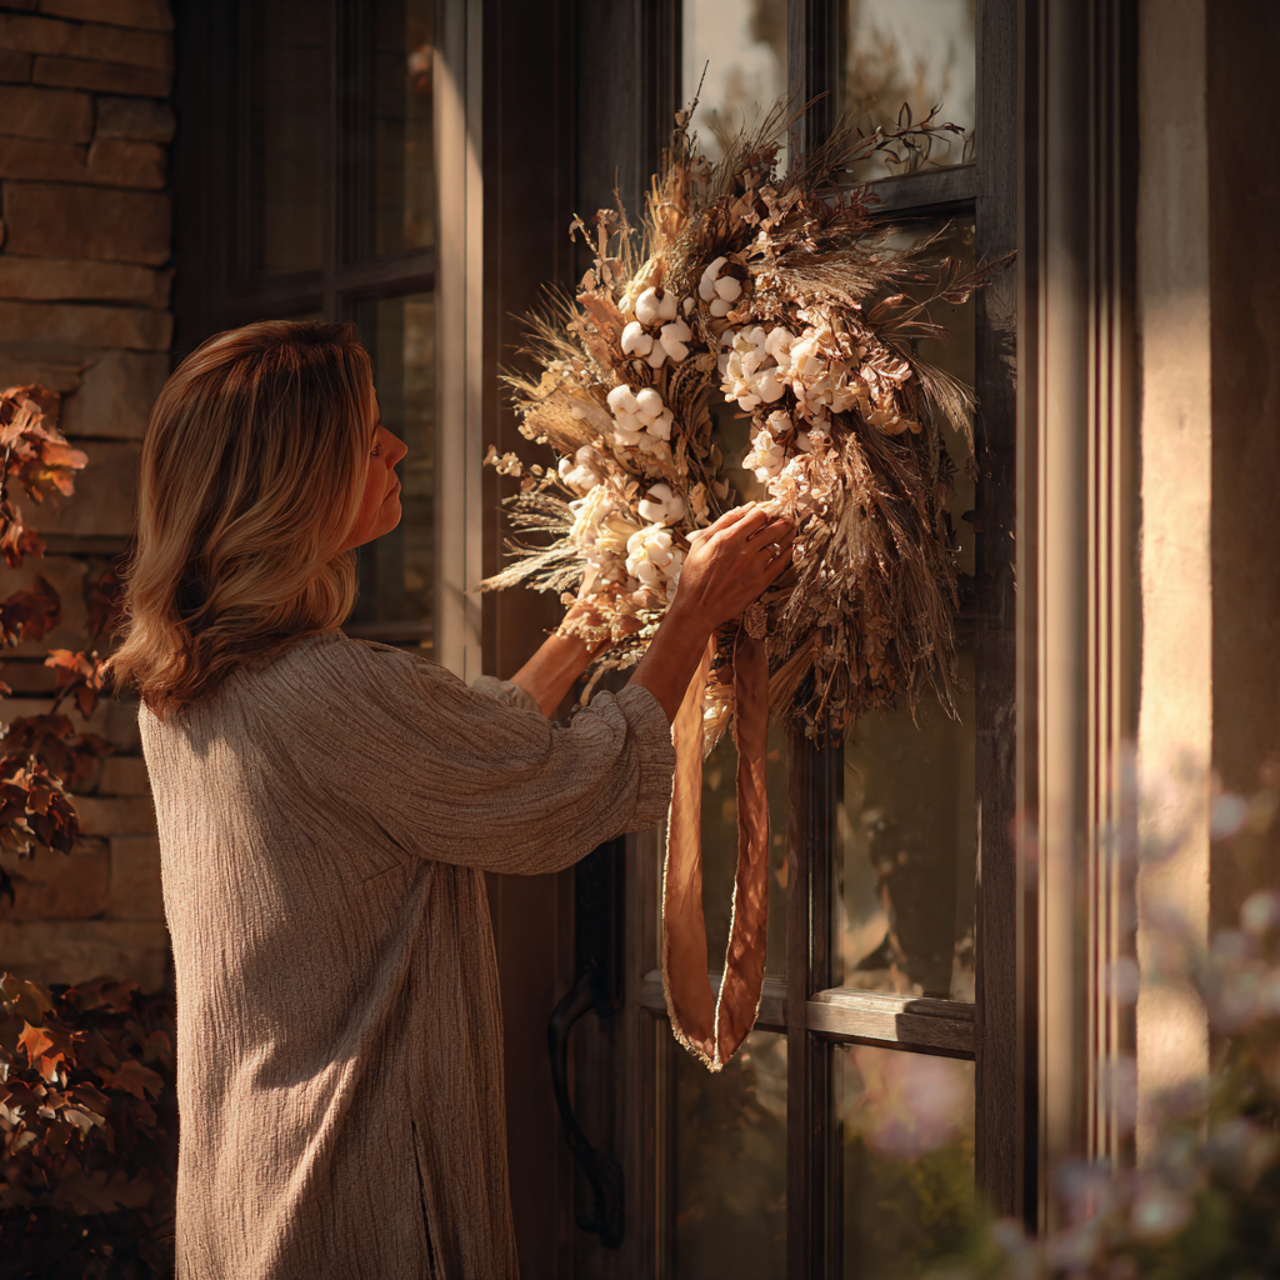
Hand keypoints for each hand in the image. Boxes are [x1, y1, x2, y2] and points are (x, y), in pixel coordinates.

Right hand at [671, 503, 794, 628]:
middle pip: (773, 528)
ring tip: (790, 531)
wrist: (697, 608)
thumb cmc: (695, 576)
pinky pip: (780, 564)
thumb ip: (723, 522)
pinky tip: (789, 549)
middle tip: (786, 519)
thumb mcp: (701, 543)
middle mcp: (744, 550)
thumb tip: (744, 508)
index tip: (767, 513)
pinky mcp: (760, 582)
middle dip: (782, 521)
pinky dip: (787, 554)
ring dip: (786, 535)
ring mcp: (754, 567)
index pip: (758, 515)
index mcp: (728, 538)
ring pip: (779, 544)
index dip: (765, 512)